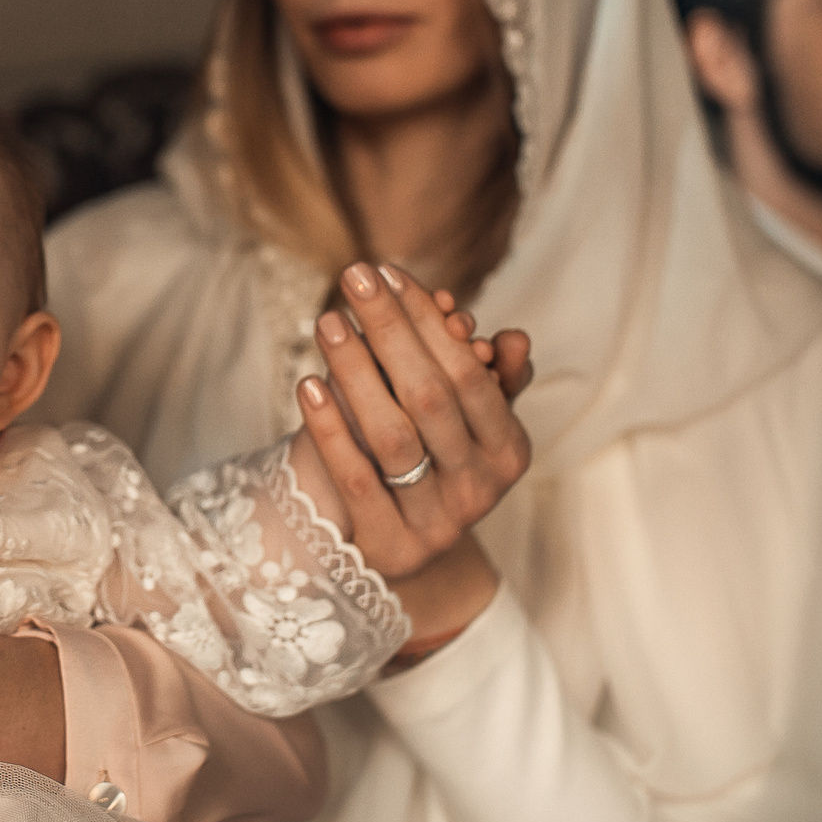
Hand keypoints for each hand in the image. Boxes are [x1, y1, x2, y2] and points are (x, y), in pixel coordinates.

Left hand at [290, 262, 532, 631]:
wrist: (404, 548)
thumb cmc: (432, 462)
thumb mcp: (465, 423)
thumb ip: (488, 377)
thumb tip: (514, 337)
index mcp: (508, 452)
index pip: (468, 373)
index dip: (427, 320)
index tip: (387, 272)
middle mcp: (480, 490)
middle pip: (430, 396)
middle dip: (390, 329)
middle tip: (352, 277)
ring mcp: (436, 524)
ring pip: (393, 437)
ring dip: (357, 372)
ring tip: (327, 322)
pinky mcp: (388, 547)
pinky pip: (356, 479)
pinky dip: (331, 430)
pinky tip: (307, 385)